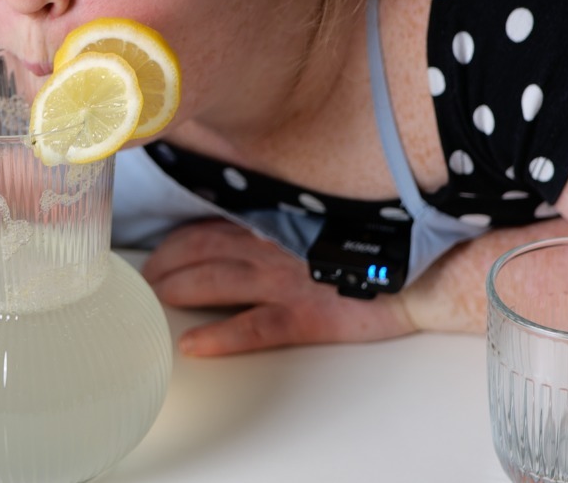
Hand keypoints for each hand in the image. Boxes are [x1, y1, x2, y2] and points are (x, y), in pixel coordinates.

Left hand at [141, 219, 415, 355]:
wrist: (420, 269)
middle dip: (167, 265)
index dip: (175, 242)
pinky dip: (220, 336)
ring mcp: (286, 281)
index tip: (155, 253)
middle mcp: (273, 248)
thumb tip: (244, 228)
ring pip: (217, 281)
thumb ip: (280, 222)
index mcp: (276, 225)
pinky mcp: (306, 315)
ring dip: (181, 290)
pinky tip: (196, 345)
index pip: (209, 227)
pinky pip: (254, 327)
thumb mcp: (319, 221)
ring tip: (158, 300)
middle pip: (202, 252)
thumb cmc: (375, 245)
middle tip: (147, 280)